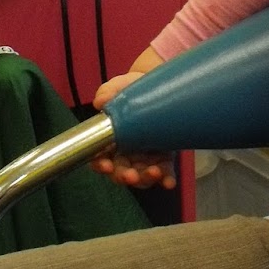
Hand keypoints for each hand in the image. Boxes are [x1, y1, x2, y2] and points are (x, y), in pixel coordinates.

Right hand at [91, 59, 176, 188]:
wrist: (160, 87)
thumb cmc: (134, 88)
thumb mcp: (121, 86)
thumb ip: (108, 91)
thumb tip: (100, 102)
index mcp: (110, 139)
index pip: (99, 157)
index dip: (100, 164)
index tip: (106, 165)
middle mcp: (125, 152)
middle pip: (120, 172)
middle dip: (124, 176)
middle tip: (131, 175)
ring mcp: (144, 157)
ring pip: (141, 176)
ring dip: (145, 179)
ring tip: (155, 172)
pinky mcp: (163, 157)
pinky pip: (164, 173)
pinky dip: (166, 180)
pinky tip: (169, 182)